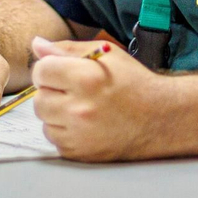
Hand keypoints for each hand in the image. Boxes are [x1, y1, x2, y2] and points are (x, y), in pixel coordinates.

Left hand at [30, 36, 163, 161]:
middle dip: (51, 91)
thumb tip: (36, 44)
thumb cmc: (133, 82)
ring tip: (80, 107)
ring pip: (44, 120)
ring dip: (56, 112)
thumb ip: (67, 49)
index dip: (49, 69)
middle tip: (74, 91)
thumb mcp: (106, 54)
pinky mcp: (80, 153)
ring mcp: (79, 134)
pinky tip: (84, 124)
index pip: (41, 71)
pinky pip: (54, 139)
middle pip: (39, 98)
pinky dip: (64, 131)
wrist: (160, 119)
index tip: (62, 72)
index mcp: (85, 78)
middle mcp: (79, 109)